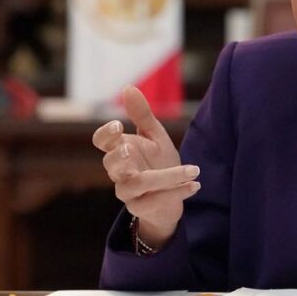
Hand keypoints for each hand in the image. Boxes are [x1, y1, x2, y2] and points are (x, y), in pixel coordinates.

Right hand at [92, 86, 199, 246]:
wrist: (171, 195)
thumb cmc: (159, 161)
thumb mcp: (155, 136)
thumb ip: (142, 115)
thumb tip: (127, 87)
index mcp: (121, 149)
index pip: (101, 141)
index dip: (105, 135)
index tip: (118, 125)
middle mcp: (119, 172)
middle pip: (109, 164)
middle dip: (118, 158)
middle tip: (129, 149)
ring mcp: (127, 192)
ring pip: (136, 184)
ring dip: (165, 177)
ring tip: (192, 170)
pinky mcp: (140, 208)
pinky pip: (154, 201)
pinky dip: (176, 192)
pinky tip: (195, 184)